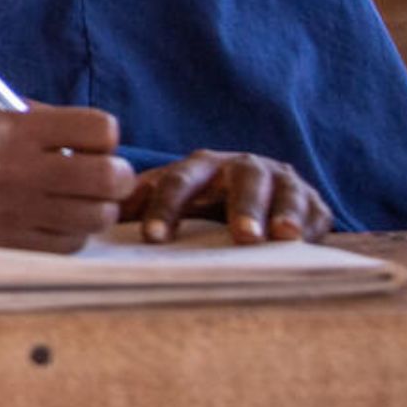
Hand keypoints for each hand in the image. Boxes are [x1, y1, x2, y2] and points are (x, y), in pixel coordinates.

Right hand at [0, 103, 135, 252]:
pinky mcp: (12, 246)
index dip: (104, 136)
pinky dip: (70, 234)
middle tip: (99, 176)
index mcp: (15, 129)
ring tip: (71, 200)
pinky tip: (49, 221)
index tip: (92, 143)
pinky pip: (71, 245)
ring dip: (93, 208)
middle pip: (112, 178)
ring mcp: (18, 212)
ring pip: (97, 216)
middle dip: (114, 176)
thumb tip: (93, 140)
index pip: (100, 129)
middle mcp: (21, 169)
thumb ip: (41, 122)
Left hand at [120, 150, 332, 244]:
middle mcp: (242, 167)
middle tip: (242, 234)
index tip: (154, 239)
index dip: (165, 208)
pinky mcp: (311, 203)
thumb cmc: (199, 202)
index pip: (178, 181)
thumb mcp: (168, 199)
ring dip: (283, 211)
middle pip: (243, 179)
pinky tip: (308, 239)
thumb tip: (91, 216)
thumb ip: (137, 205)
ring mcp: (280, 181)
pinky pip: (316, 211)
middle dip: (243, 206)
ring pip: (283, 191)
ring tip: (282, 236)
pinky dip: (313, 223)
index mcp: (200, 166)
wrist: (252, 193)